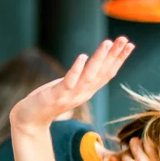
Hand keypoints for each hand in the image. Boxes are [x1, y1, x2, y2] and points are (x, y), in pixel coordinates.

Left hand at [10, 37, 133, 135]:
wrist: (29, 120)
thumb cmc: (48, 101)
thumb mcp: (69, 89)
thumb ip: (80, 79)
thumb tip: (90, 62)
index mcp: (86, 91)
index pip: (107, 73)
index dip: (119, 59)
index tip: (130, 44)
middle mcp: (82, 94)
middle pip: (102, 73)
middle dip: (114, 56)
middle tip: (125, 40)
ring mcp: (69, 95)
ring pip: (89, 76)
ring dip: (99, 59)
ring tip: (107, 42)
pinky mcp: (55, 96)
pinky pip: (68, 82)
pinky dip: (76, 70)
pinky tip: (82, 57)